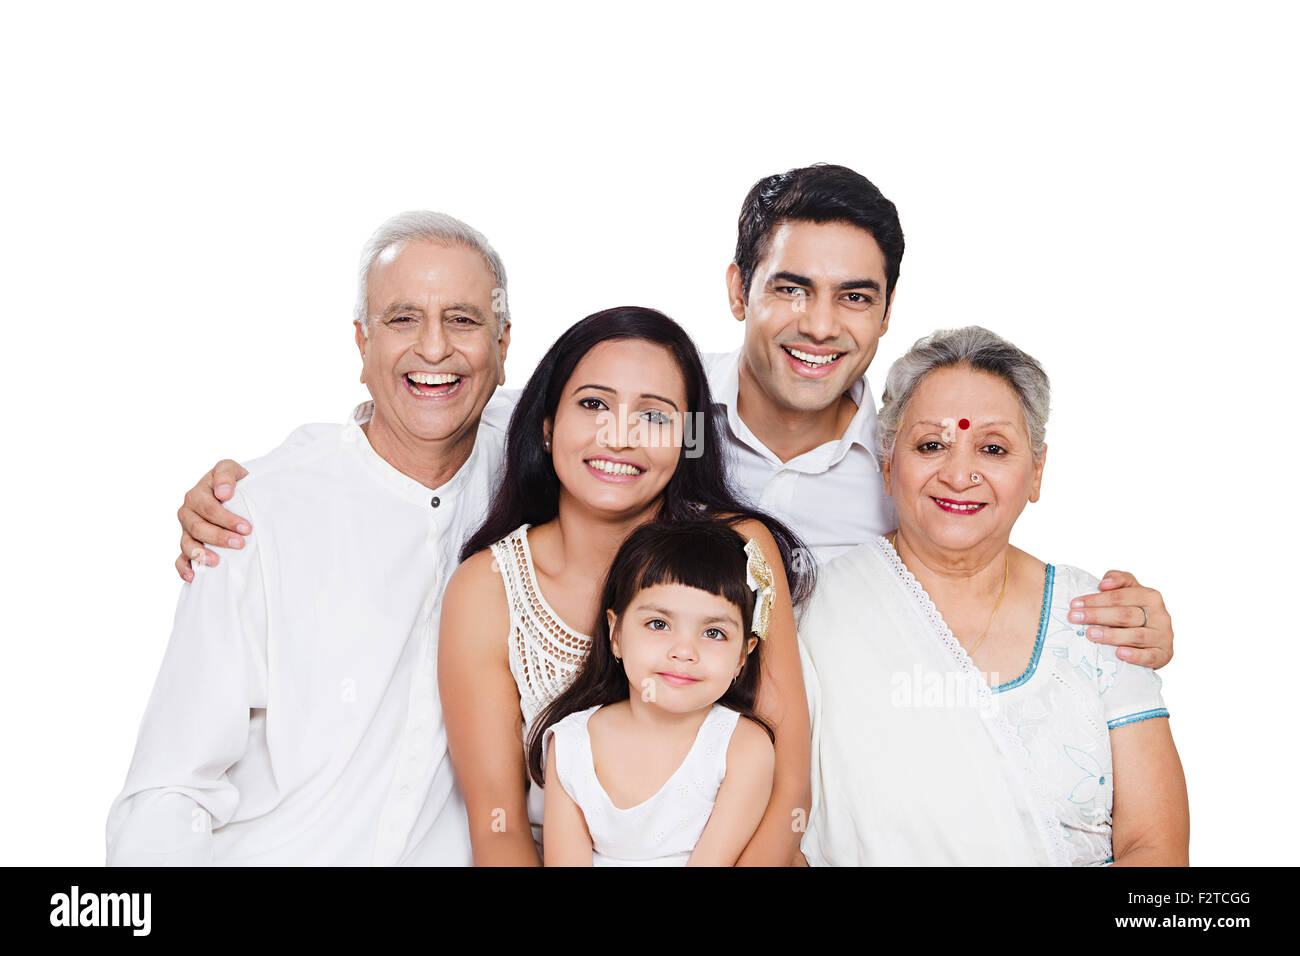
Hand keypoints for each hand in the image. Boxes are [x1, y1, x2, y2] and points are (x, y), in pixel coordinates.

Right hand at [175, 459, 250, 581]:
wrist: (234, 492)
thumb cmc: (233, 482)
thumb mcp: (230, 469)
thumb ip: (225, 475)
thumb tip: (223, 493)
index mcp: (197, 494)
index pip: (209, 509)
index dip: (226, 519)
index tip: (246, 528)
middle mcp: (188, 512)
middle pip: (198, 528)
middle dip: (219, 537)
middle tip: (240, 544)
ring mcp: (186, 530)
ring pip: (187, 544)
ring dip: (201, 554)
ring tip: (217, 561)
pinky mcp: (188, 544)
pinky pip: (180, 559)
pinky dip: (184, 568)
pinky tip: (193, 577)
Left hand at [1069, 570, 1172, 668]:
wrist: (1156, 638)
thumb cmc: (1136, 612)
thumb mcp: (1129, 591)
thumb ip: (1118, 580)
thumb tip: (1104, 583)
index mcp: (1150, 597)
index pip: (1120, 597)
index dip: (1096, 600)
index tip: (1075, 604)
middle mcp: (1160, 616)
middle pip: (1126, 615)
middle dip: (1097, 615)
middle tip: (1075, 618)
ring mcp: (1162, 637)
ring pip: (1136, 635)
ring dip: (1112, 635)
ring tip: (1090, 634)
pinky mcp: (1163, 655)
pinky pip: (1150, 656)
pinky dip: (1135, 655)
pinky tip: (1119, 653)